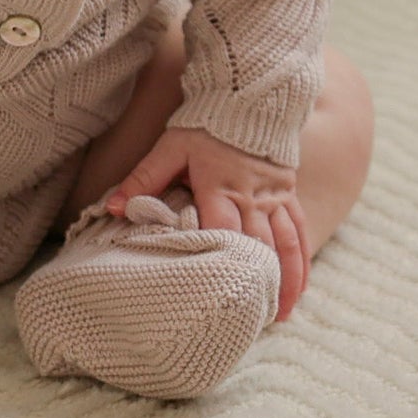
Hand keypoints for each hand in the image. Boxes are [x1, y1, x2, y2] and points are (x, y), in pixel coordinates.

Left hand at [99, 124, 311, 317]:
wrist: (249, 95)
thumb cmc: (205, 125)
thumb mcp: (169, 148)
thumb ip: (144, 179)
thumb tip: (114, 209)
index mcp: (218, 186)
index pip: (222, 229)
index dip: (223, 261)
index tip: (219, 295)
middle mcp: (250, 196)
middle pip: (258, 246)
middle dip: (256, 283)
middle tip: (250, 322)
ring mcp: (273, 197)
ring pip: (285, 244)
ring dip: (284, 280)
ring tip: (280, 315)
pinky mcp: (287, 194)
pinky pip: (299, 230)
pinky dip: (302, 260)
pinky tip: (300, 287)